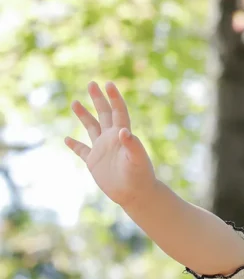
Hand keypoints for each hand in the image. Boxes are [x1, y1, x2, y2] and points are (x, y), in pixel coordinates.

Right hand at [64, 82, 156, 208]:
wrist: (136, 194)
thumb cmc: (140, 177)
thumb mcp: (138, 160)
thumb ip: (133, 145)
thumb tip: (123, 131)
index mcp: (122, 136)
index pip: (118, 112)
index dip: (114, 98)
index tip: (109, 84)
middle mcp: (112, 139)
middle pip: (104, 114)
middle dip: (98, 99)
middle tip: (92, 83)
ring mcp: (102, 150)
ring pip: (91, 128)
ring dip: (84, 116)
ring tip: (75, 102)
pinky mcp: (94, 162)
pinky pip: (82, 150)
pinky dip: (74, 145)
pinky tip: (67, 139)